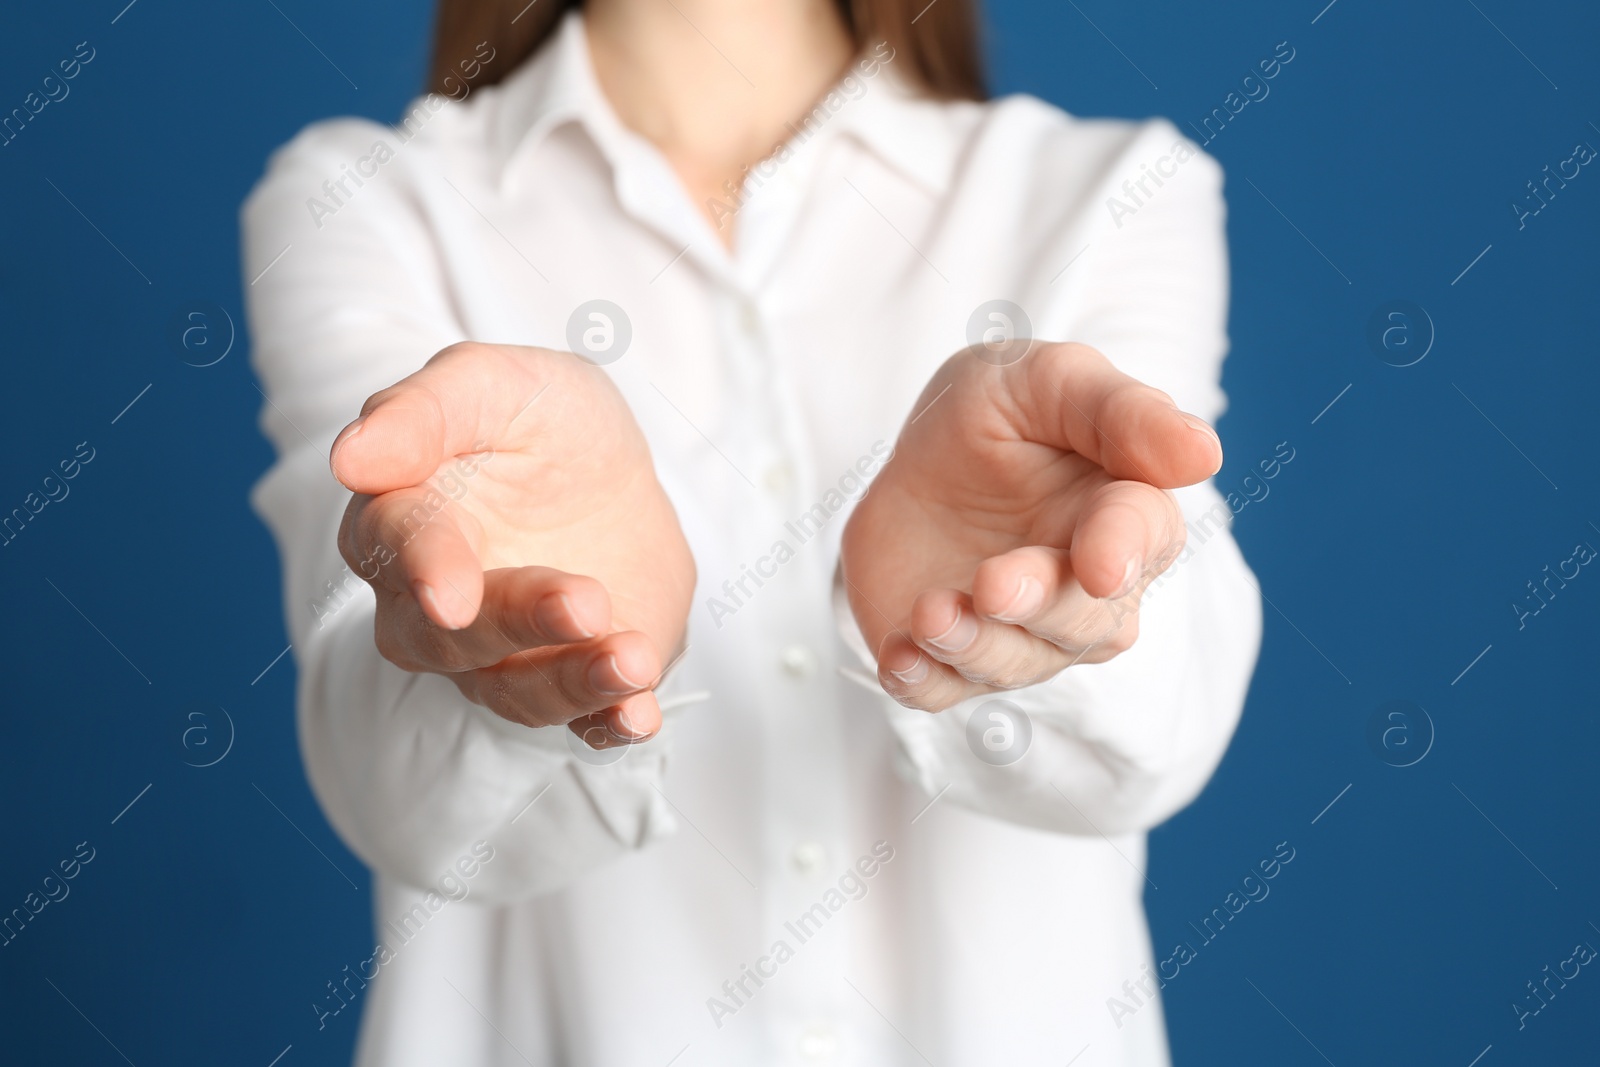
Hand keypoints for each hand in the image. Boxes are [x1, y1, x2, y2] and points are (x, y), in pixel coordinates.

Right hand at [331, 342, 695, 746]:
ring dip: (574, 681)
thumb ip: (424, 411)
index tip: (446, 590)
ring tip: (632, 657)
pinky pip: (584, 723)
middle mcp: (435, 607)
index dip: (423, 566)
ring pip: (517, 692)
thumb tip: (350, 459)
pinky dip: (611, 724)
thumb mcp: (495, 384)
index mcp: (402, 521)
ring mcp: (505, 655)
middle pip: (449, 638)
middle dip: (516, 623)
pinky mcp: (574, 680)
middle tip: (584, 602)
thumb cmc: (538, 420)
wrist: (615, 472)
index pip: (393, 548)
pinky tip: (641, 715)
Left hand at [839, 342, 1221, 711]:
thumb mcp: (1048, 380)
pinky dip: (922, 682)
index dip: (1122, 549)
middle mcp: (1084, 590)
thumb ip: (1121, 411)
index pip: (1143, 537)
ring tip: (930, 611)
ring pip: (1015, 664)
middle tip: (994, 583)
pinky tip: (899, 657)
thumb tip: (1202, 453)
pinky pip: (942, 691)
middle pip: (1085, 620)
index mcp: (1124, 513)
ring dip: (974, 644)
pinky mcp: (950, 658)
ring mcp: (1017, 633)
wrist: (912, 457)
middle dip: (1041, 605)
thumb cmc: (997, 414)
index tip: (1101, 565)